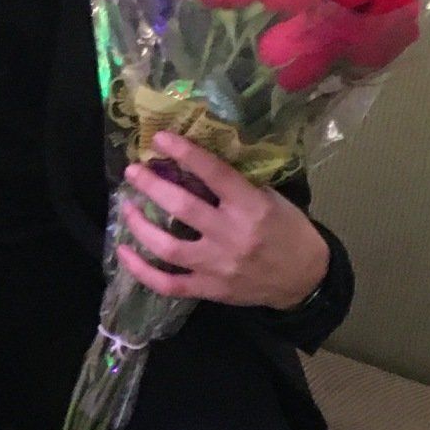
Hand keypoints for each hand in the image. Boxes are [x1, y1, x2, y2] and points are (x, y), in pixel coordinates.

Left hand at [116, 132, 329, 308]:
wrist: (304, 279)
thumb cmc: (289, 231)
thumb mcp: (273, 199)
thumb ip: (239, 185)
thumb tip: (198, 163)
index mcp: (251, 206)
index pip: (214, 173)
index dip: (185, 153)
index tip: (160, 139)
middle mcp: (231, 235)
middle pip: (182, 207)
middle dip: (151, 186)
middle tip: (133, 172)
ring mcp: (218, 265)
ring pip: (167, 247)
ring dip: (140, 226)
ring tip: (126, 208)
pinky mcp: (210, 289)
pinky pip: (168, 284)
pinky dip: (141, 271)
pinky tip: (124, 253)